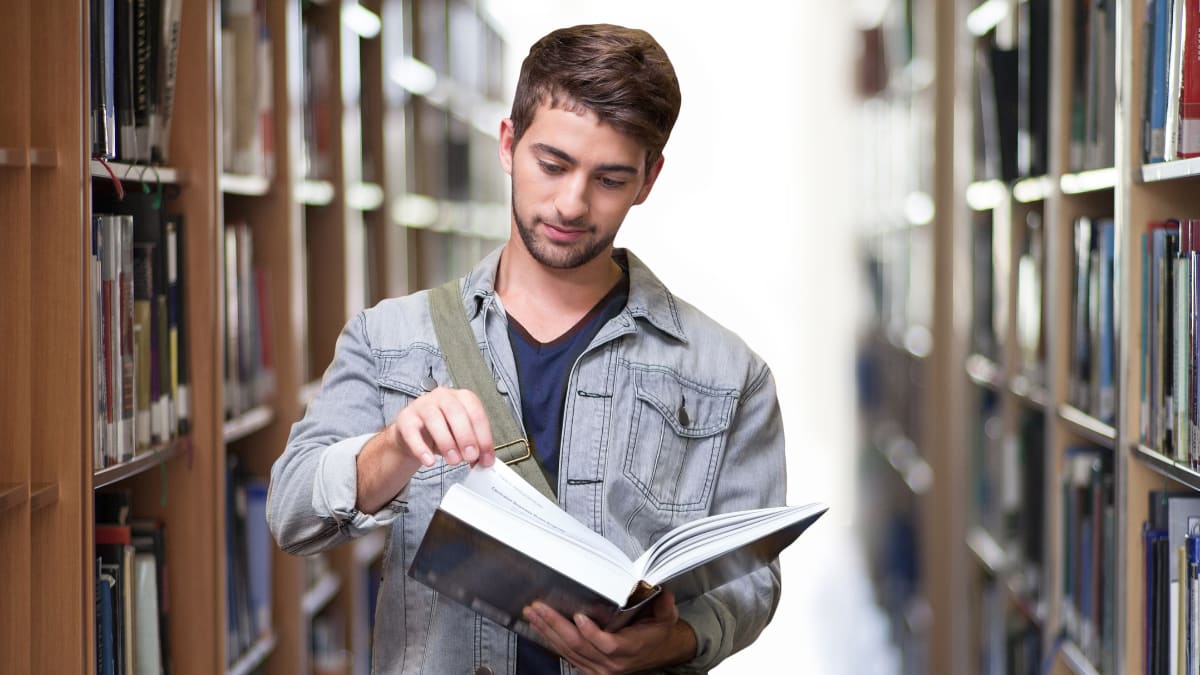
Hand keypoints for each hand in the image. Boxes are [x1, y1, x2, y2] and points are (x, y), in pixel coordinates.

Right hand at [385, 386, 495, 467]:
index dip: (484, 437)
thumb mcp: (462, 437)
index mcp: (462, 398)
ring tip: (453, 461)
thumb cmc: (443, 431)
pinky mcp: (405, 418)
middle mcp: (443, 396)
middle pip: (456, 412)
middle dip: (466, 436)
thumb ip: (475, 447)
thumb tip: (485, 461)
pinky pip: (412, 432)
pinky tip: (429, 461)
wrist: (413, 434)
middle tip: (470, 457)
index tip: (486, 458)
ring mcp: (422, 405)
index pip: (476, 413)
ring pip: (434, 418)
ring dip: (446, 442)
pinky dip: (421, 448)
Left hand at [523, 591, 696, 673]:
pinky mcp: (590, 669)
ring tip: (533, 614)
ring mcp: (599, 668)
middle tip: (539, 608)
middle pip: (579, 646)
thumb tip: (663, 591)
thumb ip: (664, 605)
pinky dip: (552, 641)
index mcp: (630, 648)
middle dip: (555, 625)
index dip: (591, 632)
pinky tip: (540, 628)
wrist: (662, 652)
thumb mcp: (666, 617)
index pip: (607, 644)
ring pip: (568, 651)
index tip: (579, 617)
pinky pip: (567, 656)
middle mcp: (612, 663)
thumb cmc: (659, 634)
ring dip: (548, 631)